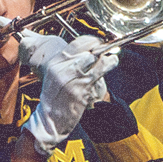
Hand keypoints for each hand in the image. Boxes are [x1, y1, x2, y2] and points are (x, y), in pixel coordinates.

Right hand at [22, 31, 115, 148]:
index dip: (90, 41)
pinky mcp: (82, 88)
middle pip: (87, 50)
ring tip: (111, 59)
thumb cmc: (54, 100)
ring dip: (106, 58)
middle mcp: (63, 68)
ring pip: (95, 59)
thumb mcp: (55, 77)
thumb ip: (68, 64)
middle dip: (99, 49)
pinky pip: (99, 72)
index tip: (97, 42)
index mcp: (55, 63)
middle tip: (106, 51)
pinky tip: (112, 63)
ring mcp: (72, 78)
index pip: (75, 44)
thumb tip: (86, 54)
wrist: (50, 119)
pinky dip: (109, 65)